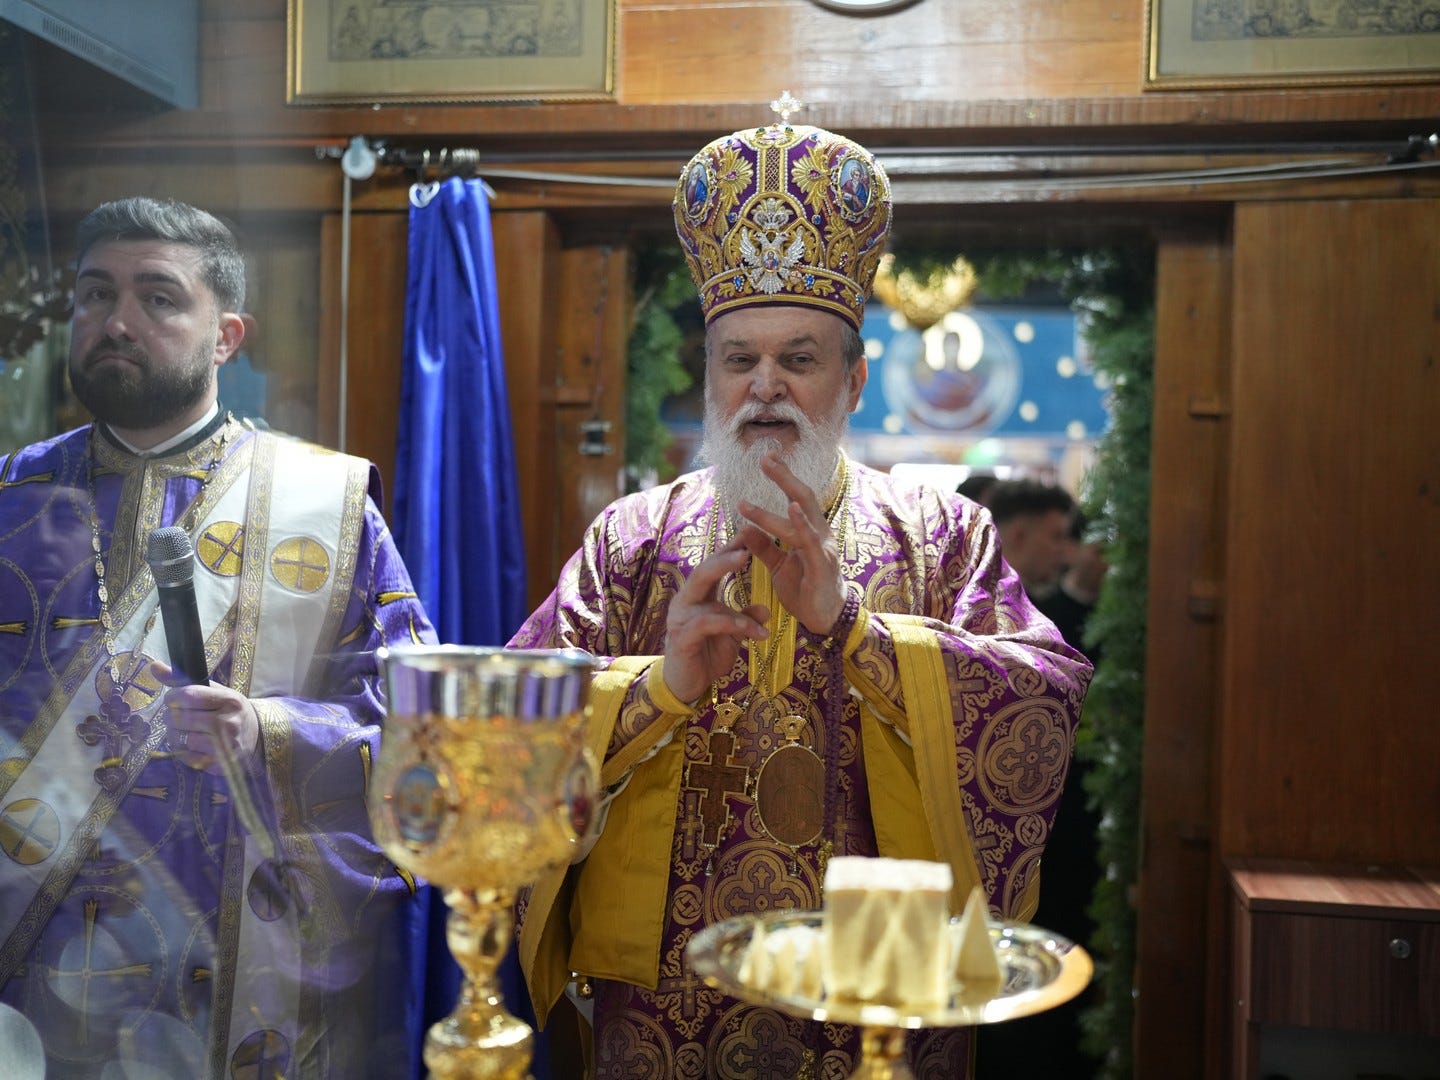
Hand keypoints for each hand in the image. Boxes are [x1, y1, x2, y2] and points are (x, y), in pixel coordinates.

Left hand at [154, 661, 259, 773]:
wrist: (257, 738)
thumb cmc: (230, 711)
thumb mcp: (215, 692)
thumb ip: (184, 681)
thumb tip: (154, 666)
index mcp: (230, 701)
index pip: (188, 696)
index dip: (172, 697)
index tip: (173, 699)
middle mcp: (228, 723)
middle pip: (180, 719)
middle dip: (171, 717)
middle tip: (178, 716)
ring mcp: (224, 746)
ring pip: (180, 739)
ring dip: (174, 735)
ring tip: (183, 731)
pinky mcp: (218, 764)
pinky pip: (185, 757)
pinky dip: (182, 751)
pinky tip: (191, 745)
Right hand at [663, 544, 770, 703]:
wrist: (685, 686)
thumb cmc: (707, 655)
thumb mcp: (732, 636)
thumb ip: (745, 620)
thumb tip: (766, 609)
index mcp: (698, 596)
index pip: (713, 567)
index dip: (729, 551)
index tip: (749, 534)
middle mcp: (685, 602)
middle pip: (702, 572)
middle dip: (724, 560)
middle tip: (747, 551)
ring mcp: (680, 619)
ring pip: (705, 599)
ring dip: (736, 606)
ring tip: (763, 613)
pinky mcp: (681, 639)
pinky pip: (706, 625)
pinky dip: (730, 625)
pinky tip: (750, 631)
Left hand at [735, 451, 846, 636]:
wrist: (826, 620)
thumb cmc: (806, 591)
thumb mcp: (779, 566)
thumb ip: (765, 547)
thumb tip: (745, 529)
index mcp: (810, 533)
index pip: (796, 499)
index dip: (783, 478)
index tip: (766, 458)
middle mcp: (819, 534)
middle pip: (804, 497)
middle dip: (785, 475)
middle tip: (765, 456)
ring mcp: (822, 548)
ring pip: (803, 515)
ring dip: (784, 492)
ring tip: (769, 472)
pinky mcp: (821, 565)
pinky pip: (810, 541)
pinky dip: (801, 523)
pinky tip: (792, 508)